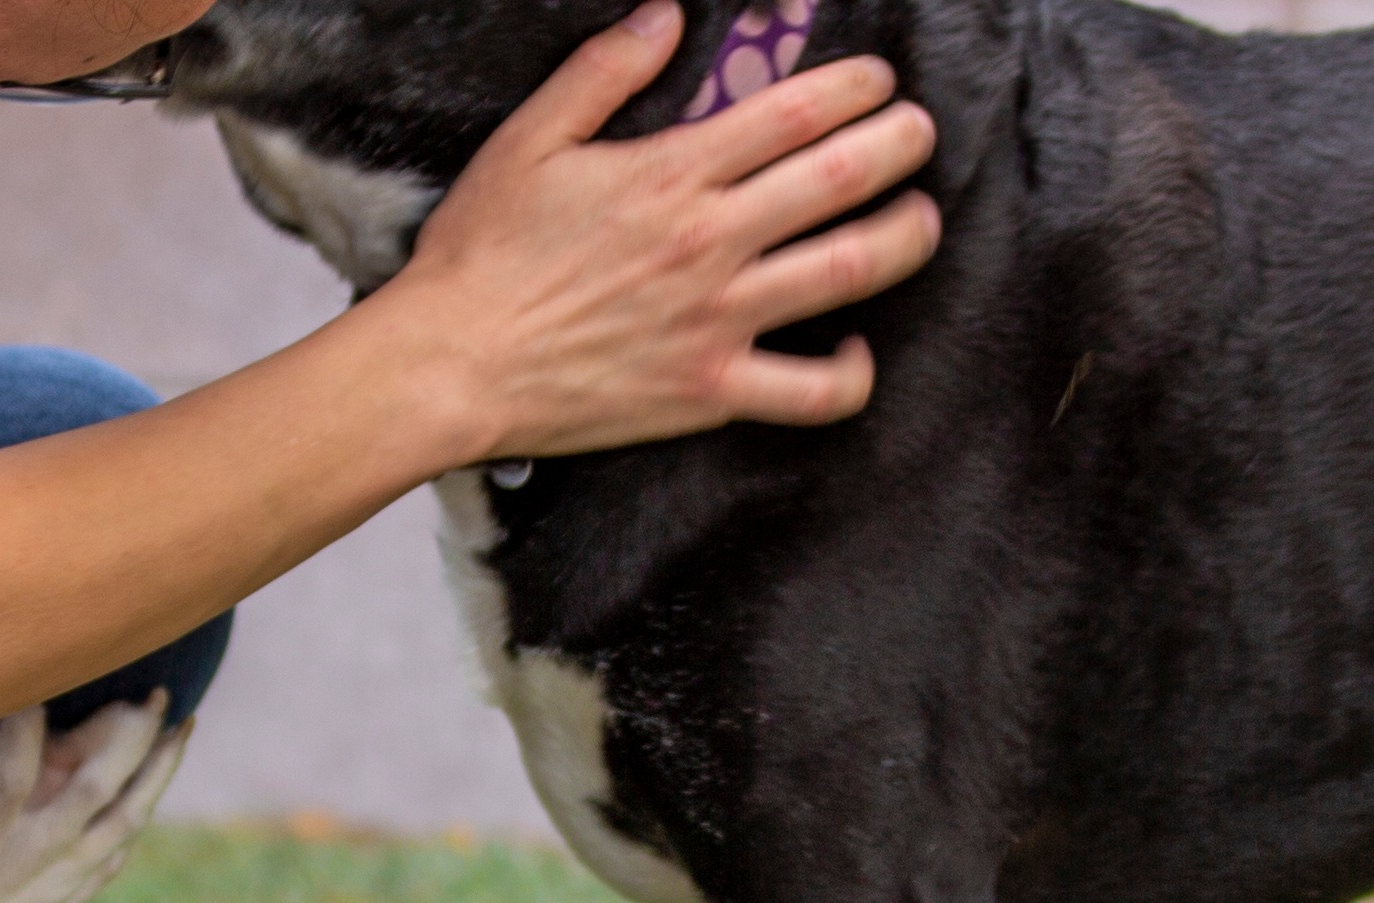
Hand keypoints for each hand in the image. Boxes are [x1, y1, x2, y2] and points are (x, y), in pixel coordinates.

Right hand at [376, 0, 944, 461]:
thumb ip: (602, 72)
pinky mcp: (712, 389)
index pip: (793, 114)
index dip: (853, 90)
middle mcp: (711, 242)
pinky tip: (858, 352)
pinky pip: (810, 393)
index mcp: (671, 174)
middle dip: (899, 146)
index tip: (878, 82)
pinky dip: (850, 373)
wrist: (452, 366)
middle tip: (918, 133)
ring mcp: (720, 319)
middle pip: (842, 181)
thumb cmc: (482, 254)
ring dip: (904, 238)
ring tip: (922, 219)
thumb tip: (665, 17)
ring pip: (849, 272)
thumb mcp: (529, 141)